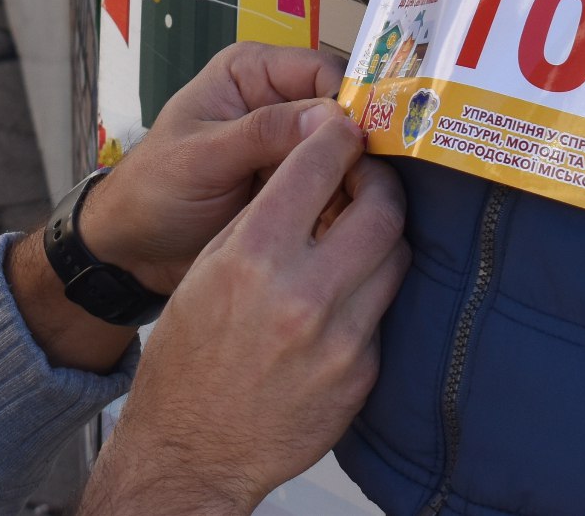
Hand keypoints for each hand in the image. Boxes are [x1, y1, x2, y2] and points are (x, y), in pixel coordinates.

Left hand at [80, 42, 345, 293]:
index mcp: (252, 73)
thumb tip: (331, 117)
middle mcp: (278, 101)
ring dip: (351, 182)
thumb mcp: (202, 158)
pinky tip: (337, 229)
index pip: (323, 72)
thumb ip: (262, 133)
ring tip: (351, 214)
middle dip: (354, 150)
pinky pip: (334, 189)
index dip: (348, 104)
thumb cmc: (152, 190)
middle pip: (342, 114)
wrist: (136, 249)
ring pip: (344, 155)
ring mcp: (289, 147)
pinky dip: (339, 207)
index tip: (364, 145)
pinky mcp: (294, 186)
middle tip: (366, 188)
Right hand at [80, 111, 408, 515]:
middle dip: (379, 184)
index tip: (344, 132)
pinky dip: (369, 295)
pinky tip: (344, 297)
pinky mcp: (362, 375)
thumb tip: (310, 173)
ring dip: (382, 237)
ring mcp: (341, 339)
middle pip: (382, 208)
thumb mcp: (207, 270)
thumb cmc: (189, 360)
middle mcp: (304, 294)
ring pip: (395, 258)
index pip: (319, 164)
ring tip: (359, 235)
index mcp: (255, 256)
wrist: (192, 452)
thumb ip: (261, 219)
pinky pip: (384, 313)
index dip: (338, 137)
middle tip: (367, 181)